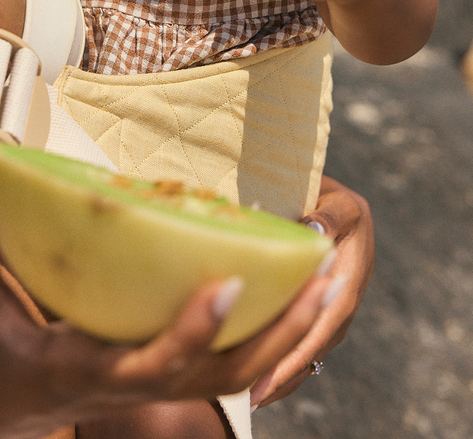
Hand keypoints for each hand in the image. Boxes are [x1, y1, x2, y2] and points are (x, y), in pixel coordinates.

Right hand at [0, 132, 334, 438]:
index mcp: (77, 368)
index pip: (148, 365)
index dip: (192, 330)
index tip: (230, 279)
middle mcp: (121, 387)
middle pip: (217, 378)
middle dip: (278, 334)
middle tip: (324, 276)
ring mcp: (142, 393)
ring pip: (231, 381)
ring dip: (286, 336)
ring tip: (326, 281)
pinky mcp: (152, 383)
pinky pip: (220, 370)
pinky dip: (263, 341)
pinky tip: (288, 299)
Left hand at [249, 175, 373, 409]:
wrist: (339, 206)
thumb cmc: (333, 200)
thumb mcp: (338, 203)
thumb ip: (330, 215)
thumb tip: (315, 231)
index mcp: (348, 281)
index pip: (320, 324)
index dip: (295, 353)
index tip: (267, 375)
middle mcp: (341, 305)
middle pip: (311, 348)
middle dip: (283, 375)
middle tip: (251, 397)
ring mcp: (330, 313)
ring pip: (306, 352)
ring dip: (281, 375)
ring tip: (249, 397)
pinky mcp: (318, 313)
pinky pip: (301, 343)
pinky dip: (282, 362)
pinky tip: (256, 377)